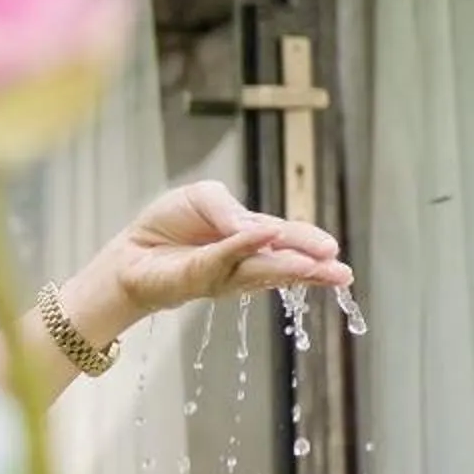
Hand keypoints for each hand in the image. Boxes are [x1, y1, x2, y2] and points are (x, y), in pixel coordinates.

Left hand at [95, 179, 353, 320]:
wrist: (131, 251)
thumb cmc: (169, 226)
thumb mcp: (201, 197)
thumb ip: (227, 208)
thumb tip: (252, 226)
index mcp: (251, 238)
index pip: (286, 239)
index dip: (310, 245)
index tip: (333, 252)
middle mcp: (243, 260)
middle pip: (283, 262)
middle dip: (313, 269)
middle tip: (341, 274)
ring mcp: (223, 273)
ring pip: (262, 267)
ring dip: (290, 266)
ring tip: (318, 267)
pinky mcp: (198, 276)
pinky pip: (225, 256)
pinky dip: (246, 245)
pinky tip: (268, 238)